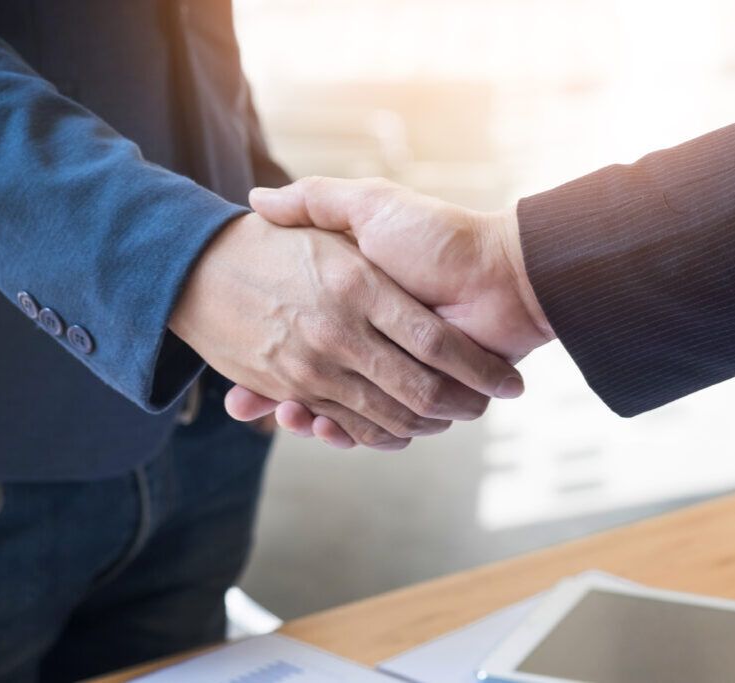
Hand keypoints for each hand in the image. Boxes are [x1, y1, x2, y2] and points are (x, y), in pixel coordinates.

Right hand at [225, 178, 553, 440]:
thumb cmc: (436, 236)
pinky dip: (350, 433)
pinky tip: (322, 425)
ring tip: (285, 411)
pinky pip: (372, 425)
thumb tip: (257, 202)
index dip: (262, 351)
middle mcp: (367, 339)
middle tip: (243, 402)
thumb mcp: (370, 205)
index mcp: (354, 303)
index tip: (232, 362)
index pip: (295, 333)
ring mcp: (390, 369)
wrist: (502, 275)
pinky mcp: (416, 396)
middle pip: (310, 379)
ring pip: (335, 408)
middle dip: (279, 395)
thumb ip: (318, 199)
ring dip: (308, 418)